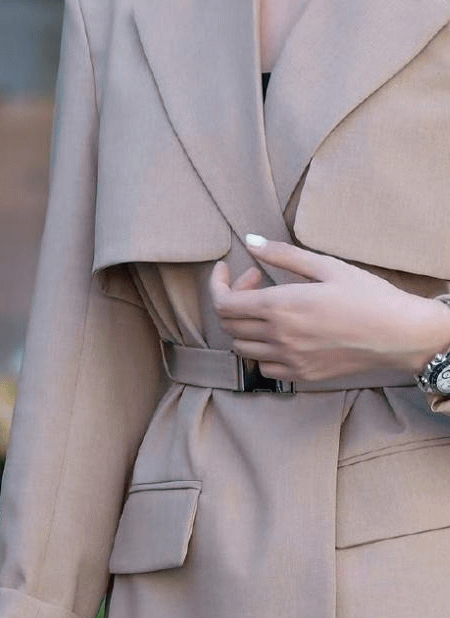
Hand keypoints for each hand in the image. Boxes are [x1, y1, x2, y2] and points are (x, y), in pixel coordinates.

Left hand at [209, 239, 446, 385]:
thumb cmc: (368, 296)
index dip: (219, 284)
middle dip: (234, 299)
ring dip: (245, 326)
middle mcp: (279, 337)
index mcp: (281, 306)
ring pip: (242, 349)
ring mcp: (290, 360)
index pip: (224, 304)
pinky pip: (265, 367)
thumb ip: (283, 255)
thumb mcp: (326, 266)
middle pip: (229, 325)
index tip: (227, 269)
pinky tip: (282, 333)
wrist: (398, 335)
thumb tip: (250, 242)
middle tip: (257, 281)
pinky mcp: (303, 374)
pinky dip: (262, 349)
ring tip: (269, 307)